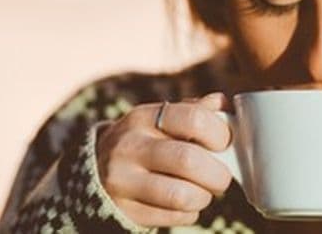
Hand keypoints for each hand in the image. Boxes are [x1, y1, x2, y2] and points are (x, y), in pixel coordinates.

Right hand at [96, 93, 233, 226]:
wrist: (97, 170)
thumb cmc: (145, 141)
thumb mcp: (160, 119)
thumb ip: (193, 110)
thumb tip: (224, 105)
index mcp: (144, 117)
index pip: (194, 119)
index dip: (220, 134)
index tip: (224, 144)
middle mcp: (130, 146)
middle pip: (189, 160)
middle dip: (218, 174)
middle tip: (220, 177)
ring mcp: (123, 180)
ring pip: (182, 195)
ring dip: (204, 197)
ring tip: (202, 191)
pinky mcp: (125, 210)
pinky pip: (174, 217)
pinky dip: (189, 213)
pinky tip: (184, 203)